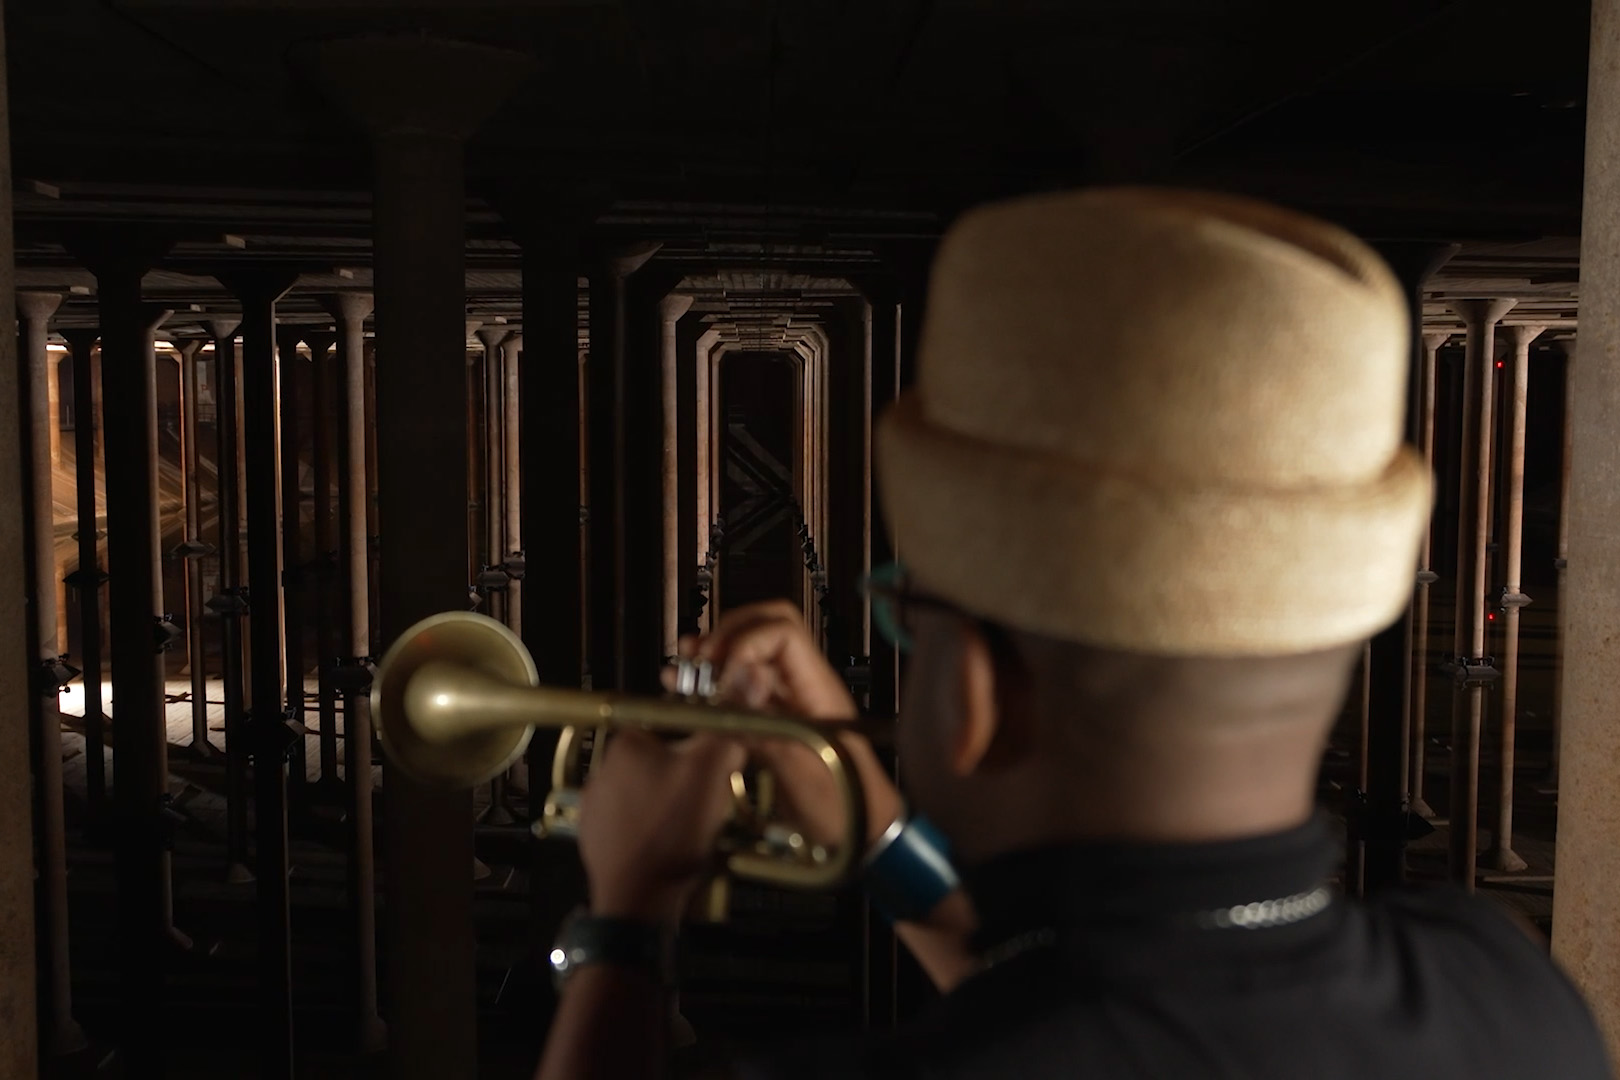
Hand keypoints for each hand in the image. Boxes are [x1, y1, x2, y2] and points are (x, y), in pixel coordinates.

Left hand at [579, 729, 746, 925]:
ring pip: (648, 794)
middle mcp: (602, 769)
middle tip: (709, 802)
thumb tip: (736, 727)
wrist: (639, 897)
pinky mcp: (595, 838)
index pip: (674, 727)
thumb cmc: (672, 828)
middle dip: (687, 778)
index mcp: (624, 744)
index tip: (718, 771)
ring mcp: (594, 807)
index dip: (704, 748)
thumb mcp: (711, 770)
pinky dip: (653, 831)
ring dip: (670, 806)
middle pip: (661, 762)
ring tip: (691, 829)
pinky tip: (669, 846)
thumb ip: (725, 736)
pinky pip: (634, 824)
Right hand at [666, 601, 902, 849]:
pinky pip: (739, 688)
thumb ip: (764, 725)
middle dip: (726, 636)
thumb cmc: (845, 806)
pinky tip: (686, 687)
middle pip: (764, 628)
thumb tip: (734, 681)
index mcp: (818, 688)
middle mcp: (802, 686)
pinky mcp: (770, 720)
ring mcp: (786, 700)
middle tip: (698, 661)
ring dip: (714, 656)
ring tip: (683, 668)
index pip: (783, 631)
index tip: (720, 669)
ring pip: (749, 655)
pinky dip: (712, 684)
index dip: (745, 640)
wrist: (861, 834)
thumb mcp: (800, 770)